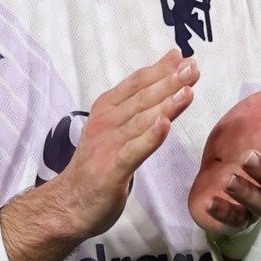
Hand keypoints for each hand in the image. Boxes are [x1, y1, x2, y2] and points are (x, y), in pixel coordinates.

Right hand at [5, 48, 199, 260]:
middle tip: (192, 66)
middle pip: (141, 98)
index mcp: (105, 111)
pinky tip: (164, 125)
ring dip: (165, 104)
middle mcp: (105, 123)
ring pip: (141, 120)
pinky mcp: (112, 169)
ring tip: (187, 89)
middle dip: (168, 81)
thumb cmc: (95, 167)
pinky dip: (149, 137)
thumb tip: (160, 91)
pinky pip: (134, 151)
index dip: (158, 69)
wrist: (69, 204)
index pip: (135, 84)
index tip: (182, 56)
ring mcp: (108, 145)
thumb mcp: (113, 133)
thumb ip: (134, 113)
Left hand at [189, 58, 260, 235]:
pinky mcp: (231, 216)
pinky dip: (224, 212)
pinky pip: (233, 219)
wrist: (214, 167)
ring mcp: (252, 202)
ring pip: (258, 204)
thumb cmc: (240, 138)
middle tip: (248, 157)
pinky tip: (211, 201)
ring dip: (245, 192)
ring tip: (228, 178)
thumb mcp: (257, 111)